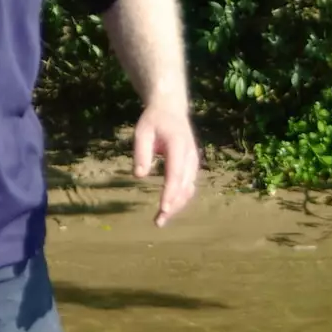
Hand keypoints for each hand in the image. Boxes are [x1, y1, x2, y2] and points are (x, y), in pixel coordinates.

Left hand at [133, 100, 199, 226]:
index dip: (170, 193)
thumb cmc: (154, 121)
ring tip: (161, 220)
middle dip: (173, 205)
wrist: (171, 110)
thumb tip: (138, 175)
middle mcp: (190, 157)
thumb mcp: (142, 132)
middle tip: (158, 222)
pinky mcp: (191, 166)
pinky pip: (188, 186)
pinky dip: (180, 199)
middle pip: (184, 186)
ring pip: (188, 189)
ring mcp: (193, 162)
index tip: (164, 208)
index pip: (175, 174)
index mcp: (178, 146)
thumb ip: (141, 153)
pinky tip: (169, 209)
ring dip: (177, 205)